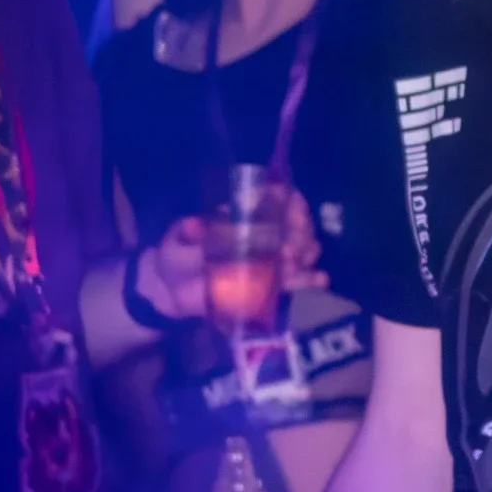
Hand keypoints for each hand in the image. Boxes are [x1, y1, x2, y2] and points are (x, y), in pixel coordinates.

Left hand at [138, 193, 330, 322]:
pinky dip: (312, 279)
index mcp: (245, 215)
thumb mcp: (178, 239)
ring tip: (292, 263)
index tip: (290, 204)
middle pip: (296, 225)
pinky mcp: (270, 286)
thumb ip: (187, 233)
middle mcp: (264, 234)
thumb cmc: (177, 255)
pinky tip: (320, 279)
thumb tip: (192, 225)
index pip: (277, 199)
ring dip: (305, 254)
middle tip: (289, 245)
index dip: (288, 200)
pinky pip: (298, 281)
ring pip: (303, 250)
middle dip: (299, 231)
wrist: (172, 292)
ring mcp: (270, 260)